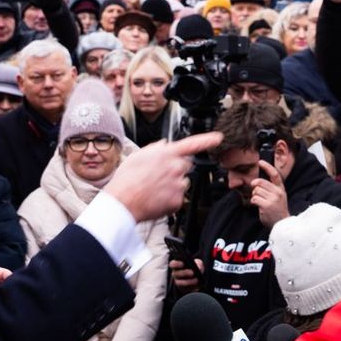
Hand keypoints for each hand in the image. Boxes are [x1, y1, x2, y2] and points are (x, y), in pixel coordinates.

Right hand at [105, 132, 222, 222]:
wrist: (122, 202)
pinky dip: (170, 199)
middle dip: (176, 169)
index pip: (192, 144)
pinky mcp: (178, 200)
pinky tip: (156, 198)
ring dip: (173, 184)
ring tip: (154, 189)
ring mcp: (178, 184)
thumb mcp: (138, 155)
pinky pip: (178, 198)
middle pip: (185, 165)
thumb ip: (155, 148)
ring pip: (182, 183)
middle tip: (159, 176)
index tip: (218, 138)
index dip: (207, 140)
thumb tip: (165, 145)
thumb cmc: (126, 179)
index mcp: (167, 154)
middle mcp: (176, 167)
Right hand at [169, 257, 203, 292]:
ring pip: (180, 283)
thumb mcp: (198, 263)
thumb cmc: (196, 267)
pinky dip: (192, 287)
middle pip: (176, 274)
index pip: (173, 264)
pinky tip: (197, 285)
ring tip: (196, 280)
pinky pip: (186, 289)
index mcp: (176, 266)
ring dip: (189, 282)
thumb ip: (198, 264)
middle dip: (184, 273)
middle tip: (192, 272)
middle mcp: (175, 274)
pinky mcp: (183, 289)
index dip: (176, 264)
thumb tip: (199, 268)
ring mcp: (178, 282)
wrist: (198, 277)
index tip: (183, 263)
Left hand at [252, 159, 289, 227]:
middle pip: (260, 182)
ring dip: (255, 196)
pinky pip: (254, 199)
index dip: (267, 167)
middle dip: (255, 186)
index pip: (274, 174)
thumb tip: (256, 182)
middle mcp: (278, 192)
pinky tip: (259, 206)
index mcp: (281, 189)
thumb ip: (271, 188)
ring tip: (261, 202)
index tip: (260, 162)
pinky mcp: (267, 205)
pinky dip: (254, 202)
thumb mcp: (278, 196)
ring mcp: (273, 199)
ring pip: (256, 191)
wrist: (282, 223)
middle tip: (256, 191)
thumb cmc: (277, 209)